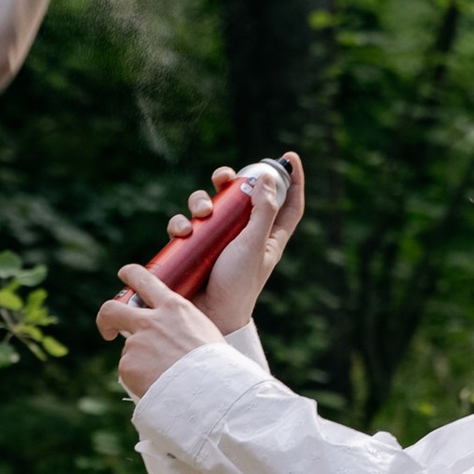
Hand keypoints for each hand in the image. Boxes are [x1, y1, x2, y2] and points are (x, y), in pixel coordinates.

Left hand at [96, 265, 221, 400]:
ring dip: (141, 362)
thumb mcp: (204, 331)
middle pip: (112, 309)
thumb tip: (174, 339)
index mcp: (173, 308)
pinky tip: (158, 386)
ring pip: (129, 350)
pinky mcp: (127, 365)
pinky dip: (139, 379)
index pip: (144, 279)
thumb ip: (182, 327)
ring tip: (165, 377)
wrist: (210, 390)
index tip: (124, 275)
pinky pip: (129, 371)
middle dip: (106, 318)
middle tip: (109, 330)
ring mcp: (136, 343)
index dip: (130, 274)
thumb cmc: (217, 365)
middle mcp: (150, 322)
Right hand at [164, 149, 304, 335]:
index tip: (289, 156)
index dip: (292, 179)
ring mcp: (216, 241)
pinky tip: (183, 231)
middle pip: (240, 196)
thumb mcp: (255, 245)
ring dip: (200, 201)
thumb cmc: (239, 285)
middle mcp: (243, 234)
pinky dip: (181, 223)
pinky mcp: (192, 249)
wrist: (211, 317)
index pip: (288, 203)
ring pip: (208, 206)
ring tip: (200, 213)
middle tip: (224, 177)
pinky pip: (184, 225)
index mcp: (268, 235)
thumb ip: (263, 212)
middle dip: (230, 181)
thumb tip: (268, 178)